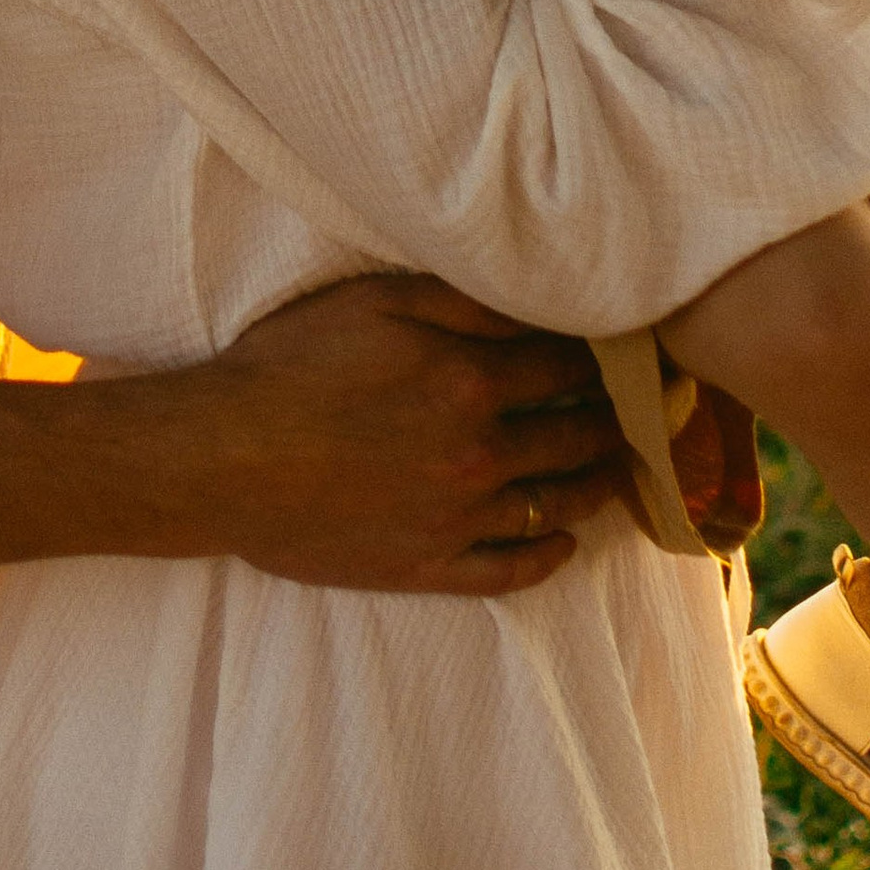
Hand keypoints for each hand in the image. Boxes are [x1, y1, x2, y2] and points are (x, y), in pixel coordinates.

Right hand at [191, 275, 627, 595]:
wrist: (222, 458)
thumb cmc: (292, 365)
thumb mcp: (377, 303)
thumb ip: (465, 300)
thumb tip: (540, 298)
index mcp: (469, 381)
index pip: (569, 368)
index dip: (607, 358)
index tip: (633, 351)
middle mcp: (477, 455)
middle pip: (576, 438)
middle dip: (616, 420)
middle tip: (647, 410)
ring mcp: (455, 519)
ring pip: (555, 505)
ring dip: (598, 485)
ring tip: (620, 469)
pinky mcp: (426, 567)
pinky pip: (510, 571)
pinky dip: (549, 555)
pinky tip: (566, 541)